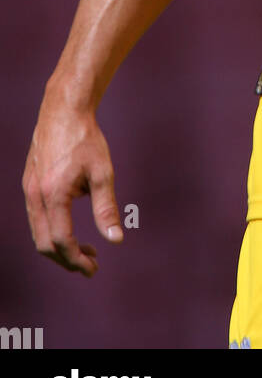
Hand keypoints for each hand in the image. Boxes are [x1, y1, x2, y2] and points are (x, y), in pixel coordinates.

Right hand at [23, 95, 122, 275]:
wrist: (64, 109)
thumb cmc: (86, 139)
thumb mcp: (102, 172)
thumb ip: (106, 208)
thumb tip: (116, 239)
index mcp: (53, 194)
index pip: (61, 241)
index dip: (76, 260)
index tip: (93, 268)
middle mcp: (35, 195)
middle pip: (44, 243)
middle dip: (67, 259)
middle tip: (91, 264)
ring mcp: (28, 189)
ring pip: (38, 232)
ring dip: (60, 245)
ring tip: (86, 247)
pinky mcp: (29, 183)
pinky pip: (36, 217)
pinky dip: (52, 229)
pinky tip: (72, 223)